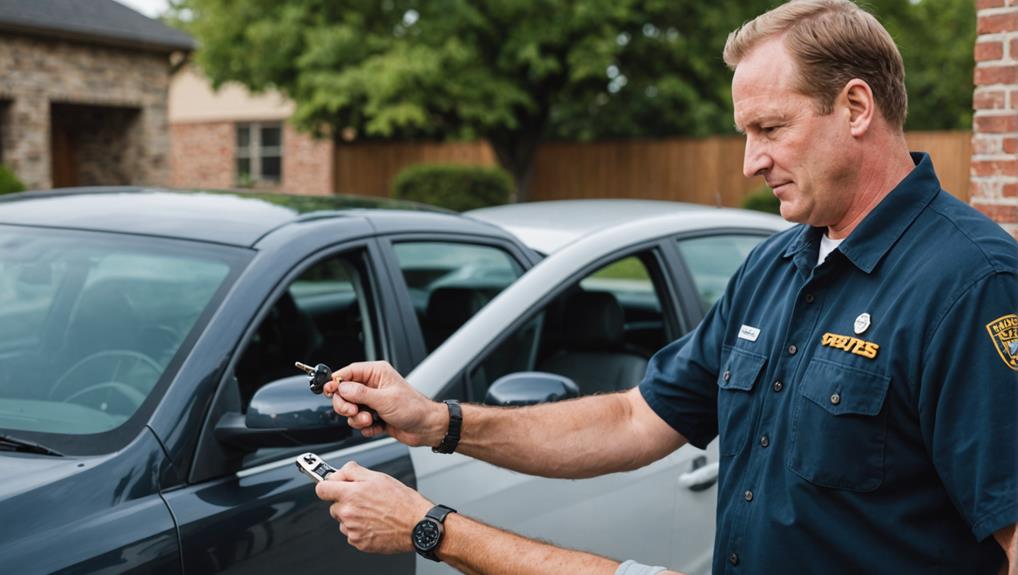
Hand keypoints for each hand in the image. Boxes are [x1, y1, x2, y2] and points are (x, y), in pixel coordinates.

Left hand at [315, 461, 432, 553]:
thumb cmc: (402, 501)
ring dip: (352, 516)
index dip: (328, 485)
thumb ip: (354, 471)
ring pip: (343, 520)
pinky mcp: (358, 542)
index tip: (333, 485)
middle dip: (345, 501)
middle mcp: (348, 513)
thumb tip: (340, 470)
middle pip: (333, 506)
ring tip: (373, 512)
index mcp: (351, 494)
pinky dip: (359, 528)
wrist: (416, 525)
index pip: (321, 489)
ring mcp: (352, 530)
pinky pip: (351, 533)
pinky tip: (374, 523)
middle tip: (364, 499)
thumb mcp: (379, 477)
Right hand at [322, 361, 446, 446]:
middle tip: (353, 411)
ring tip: (370, 420)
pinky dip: (365, 427)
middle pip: (344, 393)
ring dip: (357, 418)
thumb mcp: (385, 399)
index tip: (327, 390)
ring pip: (350, 409)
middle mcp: (373, 386)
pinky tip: (377, 426)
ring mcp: (373, 402)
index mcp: (377, 374)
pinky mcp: (374, 416)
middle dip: (346, 405)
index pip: (349, 372)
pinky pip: (359, 422)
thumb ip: (360, 394)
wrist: (427, 428)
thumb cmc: (414, 408)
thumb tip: (342, 387)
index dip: (336, 381)